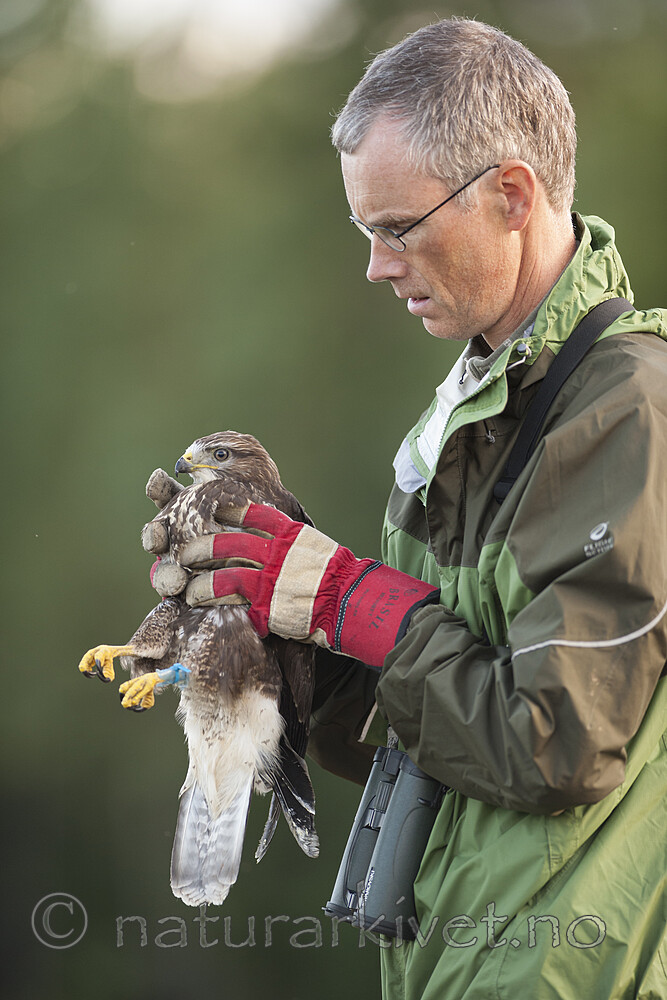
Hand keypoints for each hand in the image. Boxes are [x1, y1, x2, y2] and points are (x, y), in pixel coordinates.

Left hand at [177, 503, 438, 667]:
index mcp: (289, 535)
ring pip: (223, 575)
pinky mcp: (267, 606)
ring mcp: (271, 579)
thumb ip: (289, 542)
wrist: (351, 602)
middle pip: (228, 544)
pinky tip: (201, 604)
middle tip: (186, 553)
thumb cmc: (336, 576)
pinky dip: (215, 602)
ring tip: (187, 588)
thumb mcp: (313, 547)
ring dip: (200, 582)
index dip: (230, 511)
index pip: (254, 515)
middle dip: (201, 548)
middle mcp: (277, 553)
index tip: (214, 509)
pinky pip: (234, 603)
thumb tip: (269, 538)